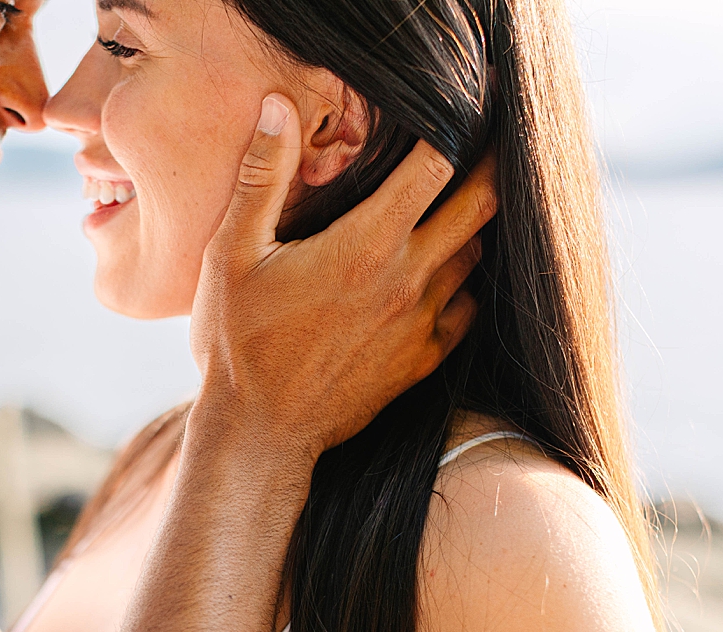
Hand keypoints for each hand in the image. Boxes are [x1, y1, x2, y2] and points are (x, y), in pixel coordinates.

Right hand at [190, 94, 495, 462]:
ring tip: (465, 200)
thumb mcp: (232, 254)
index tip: (461, 109)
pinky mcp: (422, 361)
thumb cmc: (238, 342)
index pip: (436, 167)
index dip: (454, 130)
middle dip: (491, 167)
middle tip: (490, 143)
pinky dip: (466, 283)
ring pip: (476, 257)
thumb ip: (260, 177)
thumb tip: (277, 108)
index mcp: (365, 245)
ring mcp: (420, 324)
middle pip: (480, 207)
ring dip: (475, 225)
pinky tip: (447, 272)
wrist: (259, 433)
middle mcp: (406, 280)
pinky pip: (466, 310)